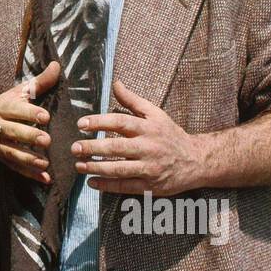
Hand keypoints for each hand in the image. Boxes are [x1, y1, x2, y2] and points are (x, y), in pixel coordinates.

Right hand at [0, 61, 61, 184]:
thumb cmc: (7, 106)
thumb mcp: (20, 92)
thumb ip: (40, 82)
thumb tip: (57, 65)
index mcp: (3, 107)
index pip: (15, 109)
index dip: (29, 112)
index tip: (45, 116)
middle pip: (11, 132)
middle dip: (28, 136)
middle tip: (47, 140)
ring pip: (11, 153)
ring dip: (28, 159)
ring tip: (45, 164)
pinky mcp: (0, 158)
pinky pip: (14, 168)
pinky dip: (29, 174)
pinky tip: (44, 179)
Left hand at [72, 80, 206, 195]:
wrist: (196, 160)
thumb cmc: (170, 135)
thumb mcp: (155, 114)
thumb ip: (133, 100)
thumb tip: (116, 83)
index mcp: (148, 128)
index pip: (120, 122)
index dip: (99, 122)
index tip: (81, 124)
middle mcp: (148, 147)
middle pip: (117, 147)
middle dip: (93, 148)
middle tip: (74, 147)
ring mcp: (150, 168)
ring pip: (119, 169)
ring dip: (96, 168)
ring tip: (78, 165)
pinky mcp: (150, 186)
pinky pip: (126, 186)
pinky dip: (108, 185)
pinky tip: (92, 182)